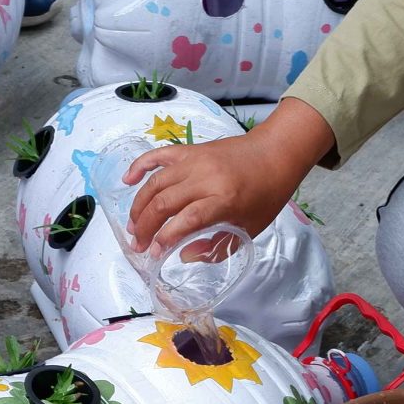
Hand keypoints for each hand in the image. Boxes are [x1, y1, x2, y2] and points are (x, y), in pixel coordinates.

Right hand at [124, 98, 330, 251]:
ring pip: (156, 183)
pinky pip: (158, 155)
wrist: (276, 153)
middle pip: (165, 203)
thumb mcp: (249, 228)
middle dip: (145, 227)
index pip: (186, 220)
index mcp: (224, 199)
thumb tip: (184, 254)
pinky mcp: (190, 149)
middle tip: (138, 244)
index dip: (165, 238)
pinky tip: (127, 181)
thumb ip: (216, 247)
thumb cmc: (266, 194)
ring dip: (139, 206)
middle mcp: (206, 177)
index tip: (155, 253)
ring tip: (133, 226)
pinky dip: (140, 166)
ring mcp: (195, 160)